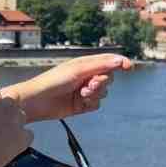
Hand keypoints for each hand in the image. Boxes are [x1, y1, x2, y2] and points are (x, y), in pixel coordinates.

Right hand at [0, 94, 32, 166]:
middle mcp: (5, 106)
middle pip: (11, 105)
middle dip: (5, 114)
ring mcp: (17, 120)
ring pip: (20, 118)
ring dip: (14, 125)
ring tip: (3, 139)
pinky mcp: (25, 136)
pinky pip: (27, 134)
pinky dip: (21, 140)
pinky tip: (10, 148)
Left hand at [5, 54, 131, 122]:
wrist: (36, 102)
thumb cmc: (53, 81)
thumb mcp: (77, 70)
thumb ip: (100, 65)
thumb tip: (120, 60)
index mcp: (84, 64)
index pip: (108, 62)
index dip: (120, 63)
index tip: (129, 67)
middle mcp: (85, 77)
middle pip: (108, 79)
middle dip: (102, 82)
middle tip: (89, 85)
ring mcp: (83, 92)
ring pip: (103, 93)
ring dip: (95, 94)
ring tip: (81, 94)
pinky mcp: (81, 106)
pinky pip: (96, 105)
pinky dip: (90, 104)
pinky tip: (79, 103)